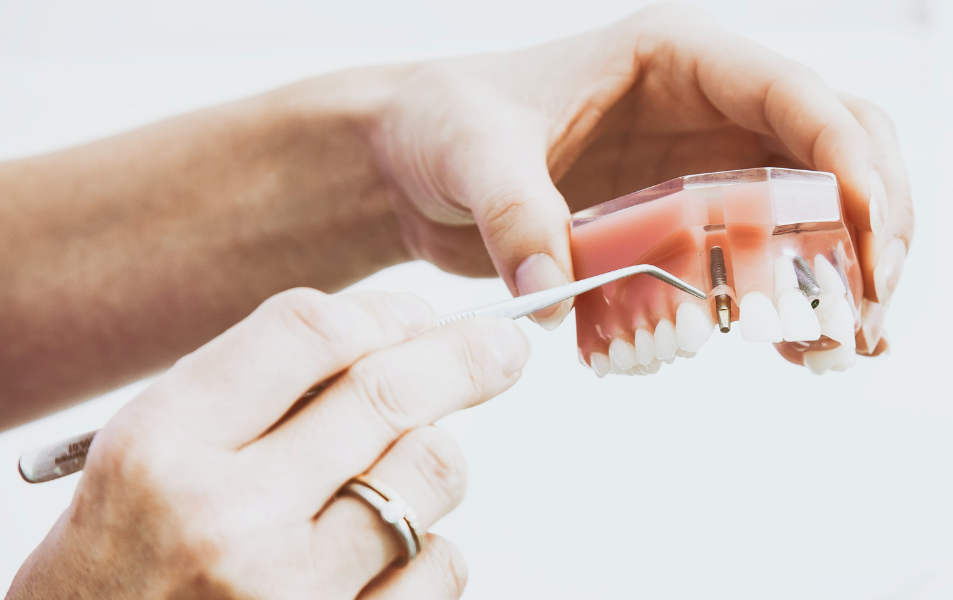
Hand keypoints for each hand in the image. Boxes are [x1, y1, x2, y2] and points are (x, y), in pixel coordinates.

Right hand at [6, 289, 530, 598]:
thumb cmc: (121, 563)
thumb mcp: (149, 456)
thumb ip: (254, 393)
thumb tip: (396, 336)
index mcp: (164, 447)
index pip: (307, 331)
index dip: (382, 311)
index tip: (419, 315)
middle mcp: (226, 518)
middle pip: (389, 394)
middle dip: (465, 354)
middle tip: (502, 345)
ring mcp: (288, 592)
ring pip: (432, 473)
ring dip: (434, 458)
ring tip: (400, 470)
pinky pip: (441, 565)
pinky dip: (431, 547)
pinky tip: (386, 553)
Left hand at [365, 4, 912, 339]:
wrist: (413, 164)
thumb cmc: (443, 124)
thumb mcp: (471, 152)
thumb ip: (513, 212)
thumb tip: (553, 291)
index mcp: (680, 60)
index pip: (796, 96)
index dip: (849, 161)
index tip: (868, 238)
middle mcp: (712, 109)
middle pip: (839, 148)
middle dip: (872, 224)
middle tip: (868, 308)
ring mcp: (708, 168)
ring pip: (820, 208)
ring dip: (848, 274)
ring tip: (849, 346)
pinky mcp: (690, 226)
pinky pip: (767, 258)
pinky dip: (797, 301)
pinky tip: (805, 353)